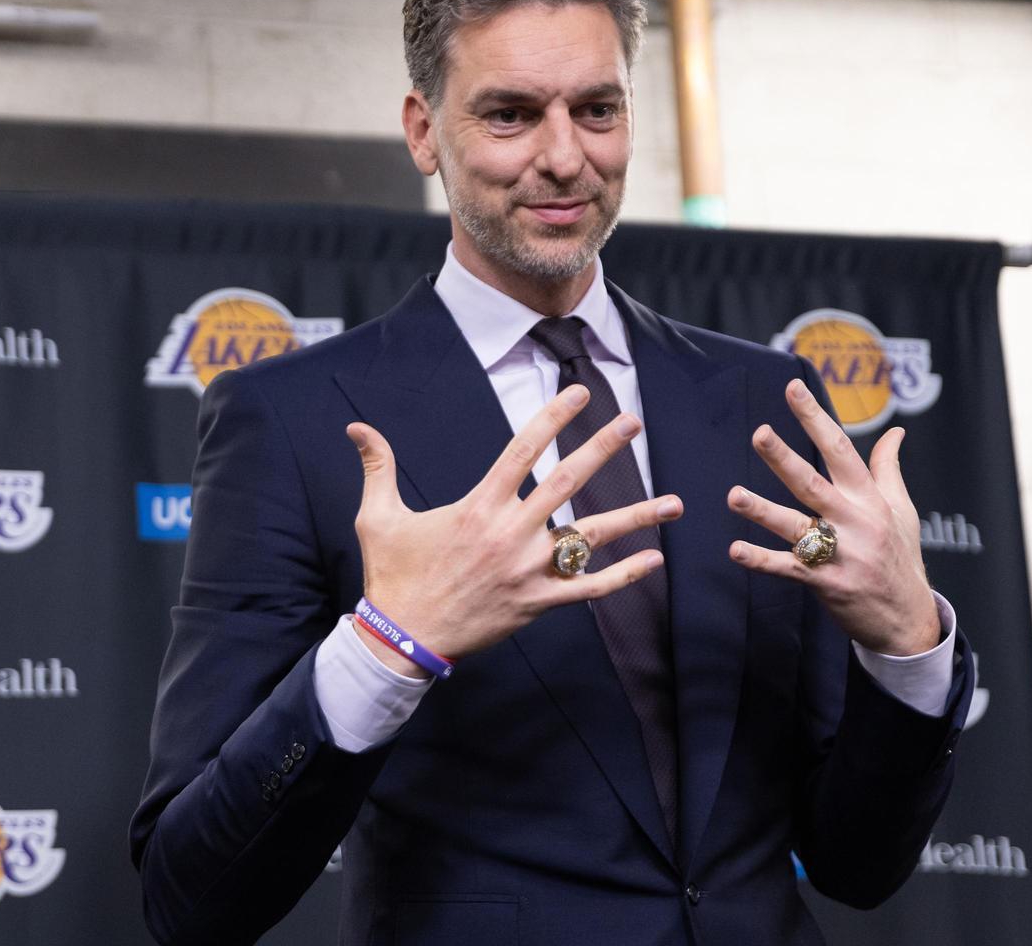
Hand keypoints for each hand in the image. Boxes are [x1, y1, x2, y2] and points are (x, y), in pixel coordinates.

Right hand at [347, 385, 682, 675]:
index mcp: (478, 506)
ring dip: (636, 517)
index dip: (553, 416)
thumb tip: (356, 427)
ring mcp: (528, 571)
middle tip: (633, 422)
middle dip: (603, 448)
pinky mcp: (538, 604)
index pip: (523, 449)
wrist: (402, 639)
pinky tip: (654, 560)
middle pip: (567, 482)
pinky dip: (623, 576)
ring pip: (591, 538)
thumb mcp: (377, 517)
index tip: (581, 392)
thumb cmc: (392, 575)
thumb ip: (377, 467)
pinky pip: (589, 589)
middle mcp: (510, 533)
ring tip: (675, 502)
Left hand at [727, 378, 938, 655]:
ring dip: (762, 511)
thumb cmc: (900, 557)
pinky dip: (760, 560)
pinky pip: (787, 568)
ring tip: (734, 495)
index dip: (815, 418)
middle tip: (759, 433)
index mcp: (869, 498)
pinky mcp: (825, 583)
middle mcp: (854, 521)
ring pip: (795, 526)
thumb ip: (887, 469)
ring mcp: (840, 553)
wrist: (908, 619)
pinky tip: (735, 550)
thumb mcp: (902, 510)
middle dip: (784, 458)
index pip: (840, 449)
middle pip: (812, 483)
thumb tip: (895, 431)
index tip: (793, 389)